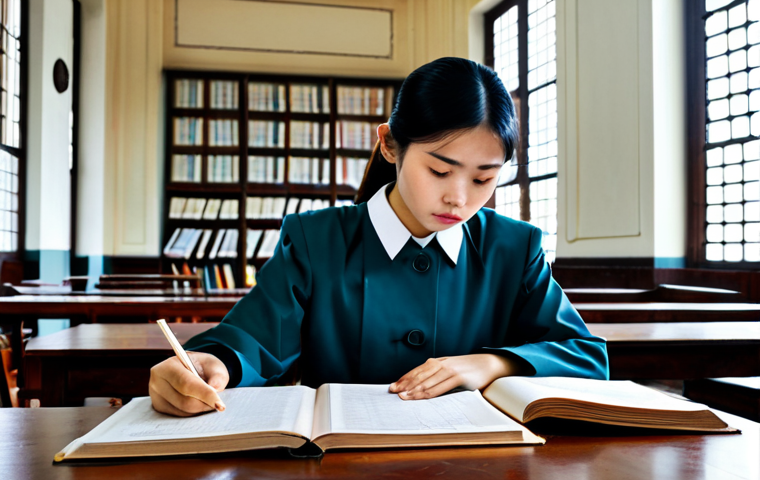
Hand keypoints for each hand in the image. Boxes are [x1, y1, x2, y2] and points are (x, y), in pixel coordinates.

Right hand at [149, 352, 228, 415]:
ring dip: (200, 409)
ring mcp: (155, 397)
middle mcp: (157, 382)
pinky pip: (180, 416)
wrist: (188, 369)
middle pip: (184, 401)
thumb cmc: (201, 366)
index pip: (187, 384)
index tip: (220, 405)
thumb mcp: (213, 365)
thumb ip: (217, 375)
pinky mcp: (159, 408)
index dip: (205, 395)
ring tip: (208, 400)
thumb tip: (216, 387)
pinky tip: (198, 403)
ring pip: (183, 411)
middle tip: (219, 403)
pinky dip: (193, 412)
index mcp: (168, 366)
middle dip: (205, 404)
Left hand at [388, 354, 520, 399]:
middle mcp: (442, 364)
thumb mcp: (450, 368)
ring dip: (414, 390)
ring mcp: (450, 370)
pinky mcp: (459, 378)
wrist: (488, 364)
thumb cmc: (467, 369)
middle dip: (404, 384)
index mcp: (438, 362)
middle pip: (419, 375)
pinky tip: (421, 397)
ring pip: (427, 382)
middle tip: (392, 392)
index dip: (404, 379)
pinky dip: (429, 392)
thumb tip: (420, 386)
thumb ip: (436, 375)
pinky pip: (440, 387)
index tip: (393, 386)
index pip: (416, 371)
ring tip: (403, 396)